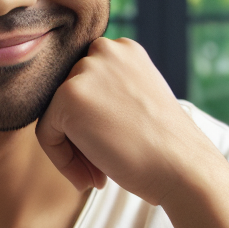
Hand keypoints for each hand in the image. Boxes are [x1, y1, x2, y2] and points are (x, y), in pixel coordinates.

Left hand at [36, 36, 215, 204]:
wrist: (182, 167)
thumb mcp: (136, 104)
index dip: (93, 124)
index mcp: (124, 50)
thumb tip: (70, 111)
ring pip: (54, 116)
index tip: (110, 152)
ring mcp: (85, 70)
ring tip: (98, 175)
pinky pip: (46, 133)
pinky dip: (62, 161)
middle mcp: (104, 50)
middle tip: (102, 170)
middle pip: (66, 99)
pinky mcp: (68, 95)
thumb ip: (106, 97)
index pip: (85, 85)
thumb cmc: (164, 147)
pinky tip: (91, 177)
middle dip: (80, 137)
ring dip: (72, 150)